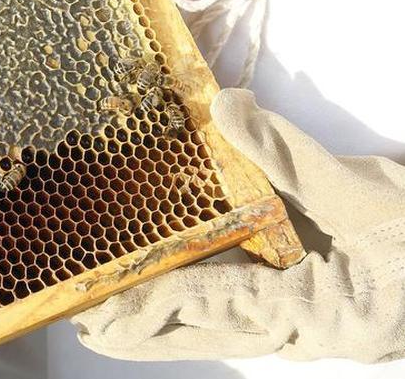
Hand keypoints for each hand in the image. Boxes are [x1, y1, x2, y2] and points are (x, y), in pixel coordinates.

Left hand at [71, 88, 404, 362]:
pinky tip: (177, 291)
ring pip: (221, 330)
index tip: (94, 307)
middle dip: (141, 328)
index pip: (207, 306)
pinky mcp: (313, 315)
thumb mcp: (361, 191)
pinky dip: (203, 305)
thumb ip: (286, 154)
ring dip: (166, 321)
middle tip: (80, 320)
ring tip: (110, 317)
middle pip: (203, 333)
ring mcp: (307, 330)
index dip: (145, 304)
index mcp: (312, 313)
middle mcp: (301, 332)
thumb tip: (224, 108)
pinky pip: (245, 315)